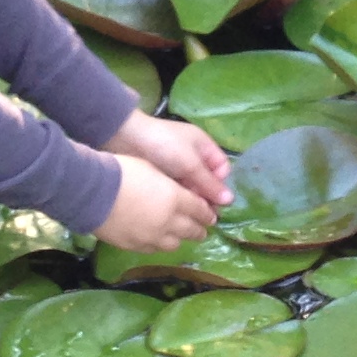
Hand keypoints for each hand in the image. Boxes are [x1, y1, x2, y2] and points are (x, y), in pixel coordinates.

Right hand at [93, 153, 219, 251]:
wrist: (93, 192)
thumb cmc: (123, 171)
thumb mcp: (153, 169)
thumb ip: (171, 184)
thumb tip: (180, 193)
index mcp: (175, 199)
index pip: (200, 210)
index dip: (207, 213)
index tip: (211, 215)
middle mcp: (168, 222)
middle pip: (191, 230)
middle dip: (200, 229)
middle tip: (203, 229)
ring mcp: (151, 237)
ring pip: (174, 244)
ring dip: (180, 238)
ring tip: (181, 236)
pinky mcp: (135, 246)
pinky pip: (154, 249)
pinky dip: (160, 244)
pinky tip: (158, 240)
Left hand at [108, 108, 232, 211]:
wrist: (126, 139)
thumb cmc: (164, 145)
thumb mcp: (190, 163)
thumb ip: (209, 183)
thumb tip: (230, 201)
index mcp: (204, 147)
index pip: (221, 170)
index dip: (221, 186)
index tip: (216, 202)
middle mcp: (193, 157)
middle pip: (207, 181)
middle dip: (207, 197)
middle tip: (204, 217)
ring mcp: (177, 167)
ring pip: (192, 188)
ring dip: (192, 200)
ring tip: (191, 217)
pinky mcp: (163, 176)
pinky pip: (177, 190)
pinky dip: (179, 199)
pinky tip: (177, 212)